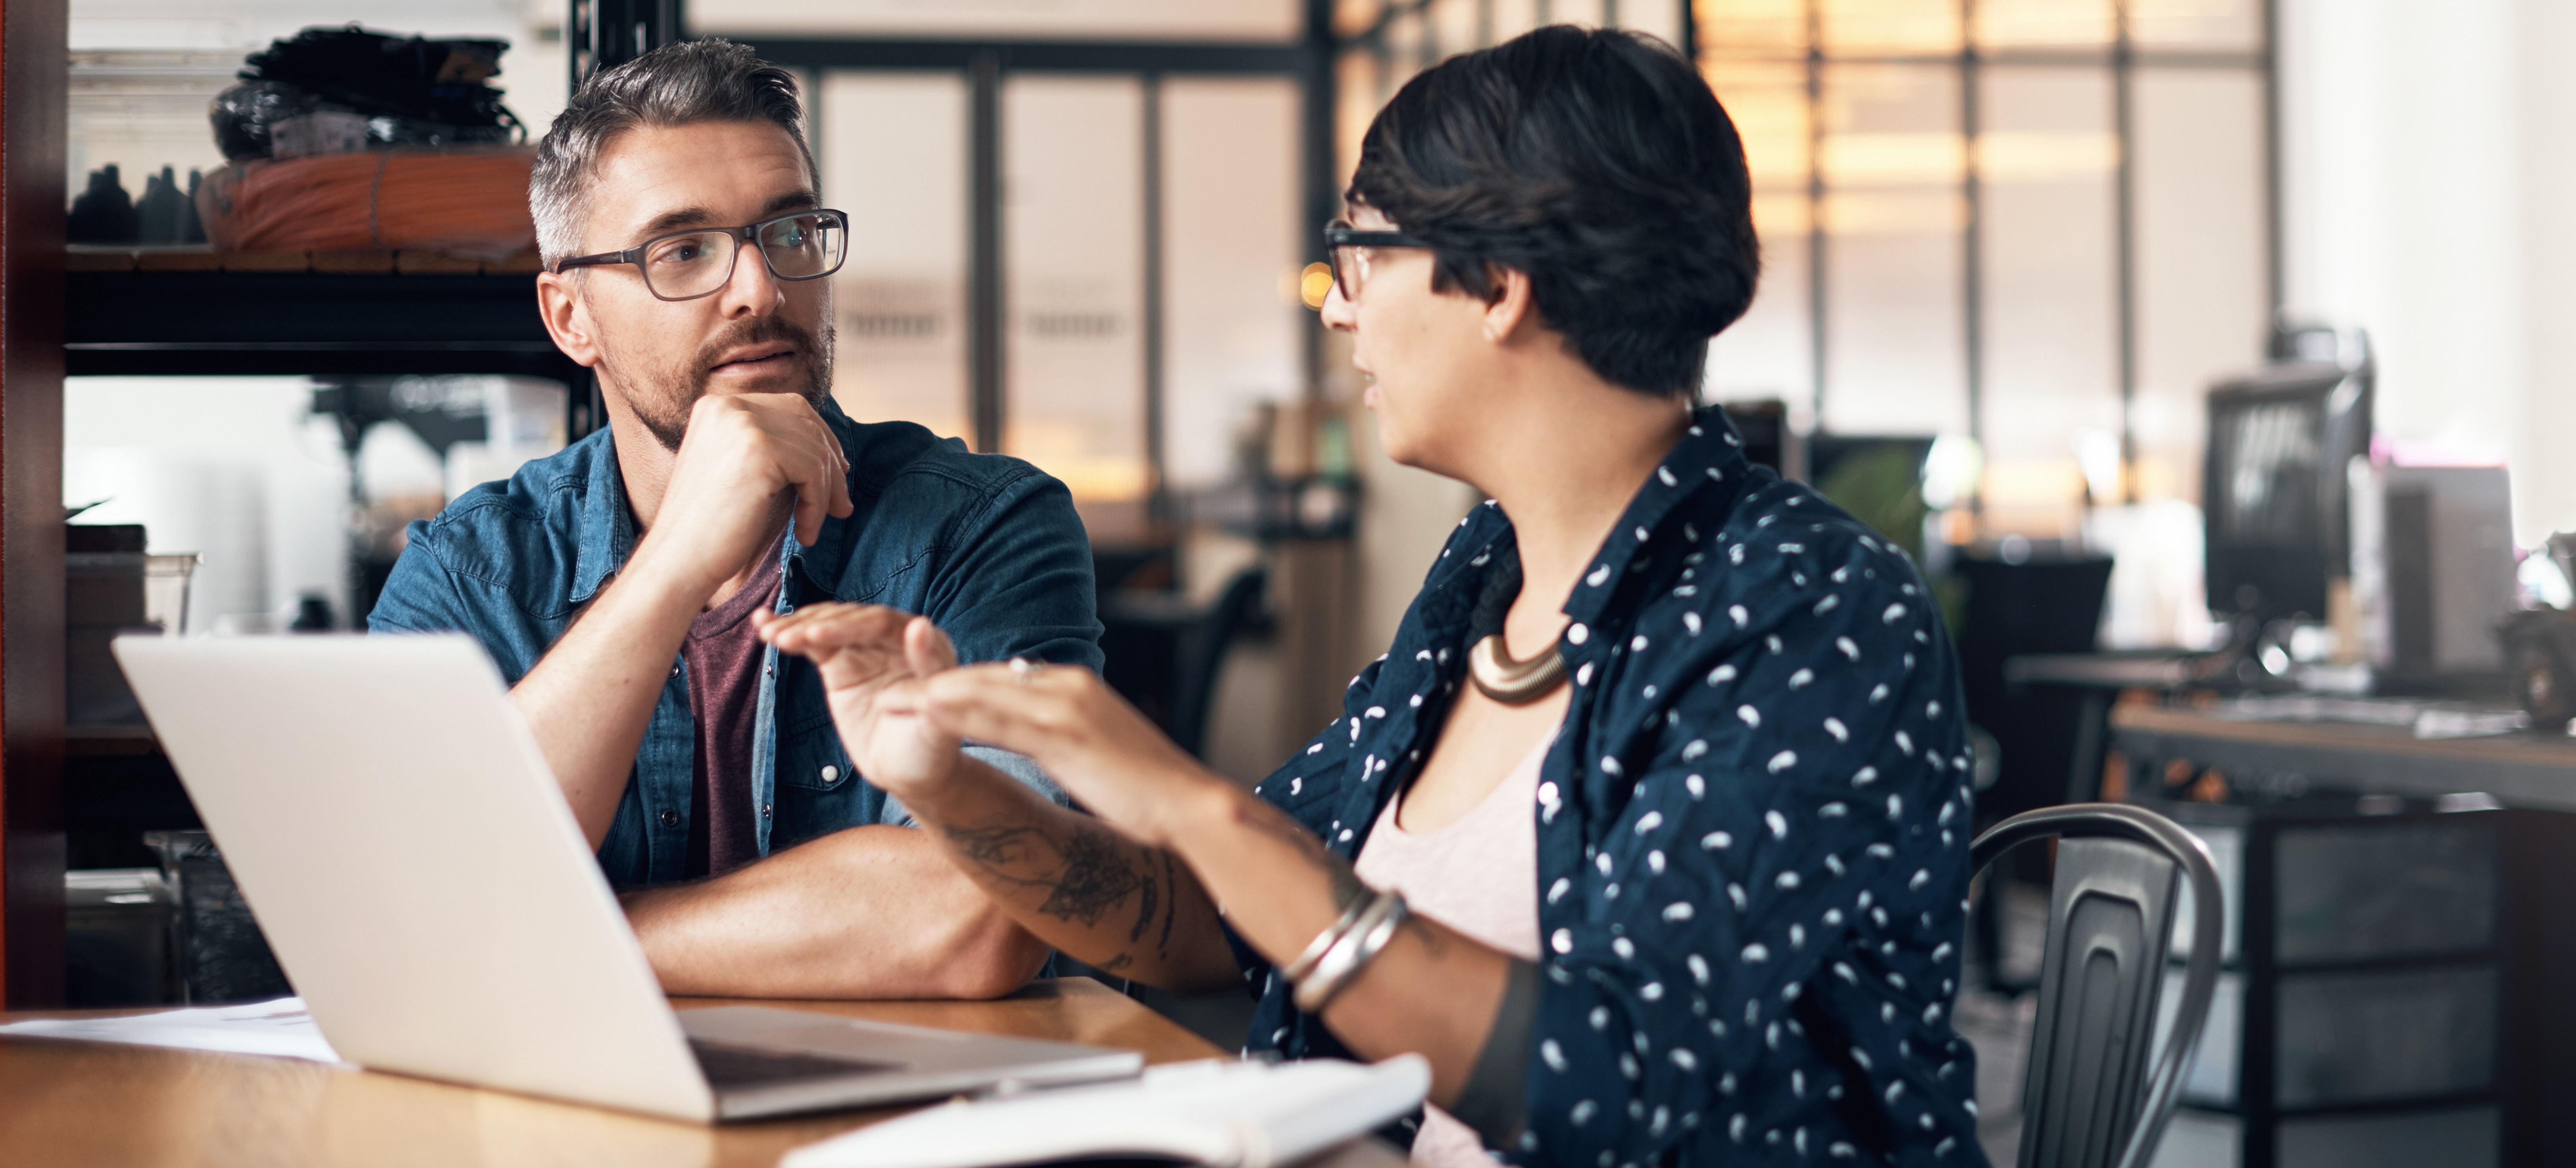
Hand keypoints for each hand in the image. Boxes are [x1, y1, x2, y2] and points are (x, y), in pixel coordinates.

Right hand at [637, 394, 854, 597]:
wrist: (678, 561)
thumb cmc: (710, 529)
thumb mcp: (740, 473)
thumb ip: (771, 449)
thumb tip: (832, 449)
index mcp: (718, 406)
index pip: (790, 407)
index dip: (820, 439)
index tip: (835, 474)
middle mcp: (727, 405)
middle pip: (807, 422)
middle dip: (830, 465)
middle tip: (840, 505)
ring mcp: (742, 423)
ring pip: (815, 449)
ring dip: (826, 493)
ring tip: (811, 528)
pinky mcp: (759, 449)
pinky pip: (814, 471)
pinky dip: (817, 505)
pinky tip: (805, 534)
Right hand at [756, 603, 965, 808]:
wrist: (910, 771)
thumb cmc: (931, 747)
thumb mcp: (936, 714)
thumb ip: (929, 668)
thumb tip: (919, 624)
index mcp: (926, 642)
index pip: (881, 624)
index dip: (848, 626)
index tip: (816, 635)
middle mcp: (894, 637)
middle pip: (850, 619)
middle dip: (815, 624)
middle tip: (783, 637)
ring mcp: (865, 648)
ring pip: (829, 625)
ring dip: (796, 625)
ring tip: (766, 631)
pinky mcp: (841, 663)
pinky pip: (814, 643)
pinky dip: (790, 634)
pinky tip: (765, 626)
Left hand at [916, 660, 1219, 848]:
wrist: (1189, 804)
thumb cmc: (1148, 788)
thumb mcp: (1100, 748)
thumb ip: (1067, 732)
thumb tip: (1039, 730)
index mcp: (1076, 688)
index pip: (1003, 680)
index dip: (957, 687)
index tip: (920, 695)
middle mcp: (1068, 686)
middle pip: (986, 679)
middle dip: (933, 684)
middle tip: (887, 691)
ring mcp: (1065, 706)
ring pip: (983, 693)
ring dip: (930, 696)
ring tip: (887, 702)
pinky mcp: (1063, 733)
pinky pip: (997, 720)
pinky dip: (956, 714)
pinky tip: (922, 715)